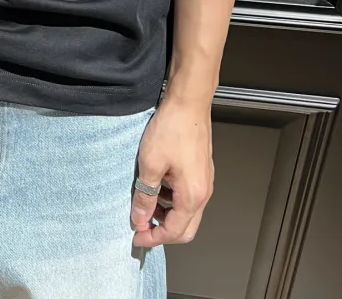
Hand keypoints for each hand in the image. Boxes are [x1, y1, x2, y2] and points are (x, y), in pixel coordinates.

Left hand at [131, 99, 213, 246]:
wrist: (188, 103)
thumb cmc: (172, 129)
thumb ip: (145, 195)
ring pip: (188, 212)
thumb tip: (140, 218)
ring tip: (145, 204)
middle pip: (186, 228)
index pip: (174, 231)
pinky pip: (189, 196)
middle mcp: (204, 192)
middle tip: (141, 226)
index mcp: (192, 196)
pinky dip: (172, 200)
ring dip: (167, 215)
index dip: (153, 238)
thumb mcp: (150, 164)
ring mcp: (205, 181)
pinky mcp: (202, 171)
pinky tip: (157, 187)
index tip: (136, 236)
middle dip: (162, 231)